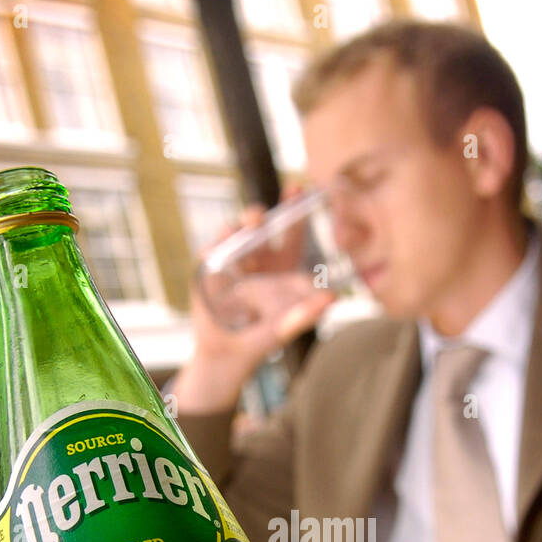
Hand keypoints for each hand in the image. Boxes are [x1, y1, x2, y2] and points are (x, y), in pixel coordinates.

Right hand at [181, 190, 335, 410]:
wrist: (227, 355)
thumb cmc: (262, 339)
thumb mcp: (286, 326)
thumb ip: (306, 313)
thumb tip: (333, 298)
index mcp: (281, 264)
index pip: (289, 232)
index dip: (294, 210)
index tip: (299, 187)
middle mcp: (256, 257)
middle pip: (257, 228)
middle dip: (256, 216)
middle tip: (258, 214)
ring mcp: (230, 262)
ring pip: (231, 236)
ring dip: (233, 231)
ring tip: (235, 232)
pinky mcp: (208, 272)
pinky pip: (209, 254)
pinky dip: (211, 250)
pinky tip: (214, 251)